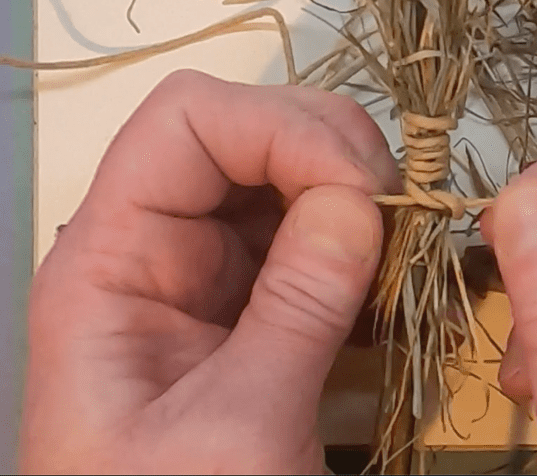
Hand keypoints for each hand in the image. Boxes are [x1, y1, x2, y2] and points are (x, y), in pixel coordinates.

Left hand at [20, 70, 399, 474]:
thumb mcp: (236, 434)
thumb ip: (296, 309)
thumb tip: (359, 200)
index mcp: (112, 262)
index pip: (187, 122)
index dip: (280, 128)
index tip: (362, 187)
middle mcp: (158, 248)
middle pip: (245, 131)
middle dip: (332, 152)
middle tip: (397, 216)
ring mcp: (210, 274)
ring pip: (290, 176)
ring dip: (360, 196)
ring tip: (404, 253)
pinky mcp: (254, 305)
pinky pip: (315, 235)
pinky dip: (366, 241)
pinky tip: (391, 284)